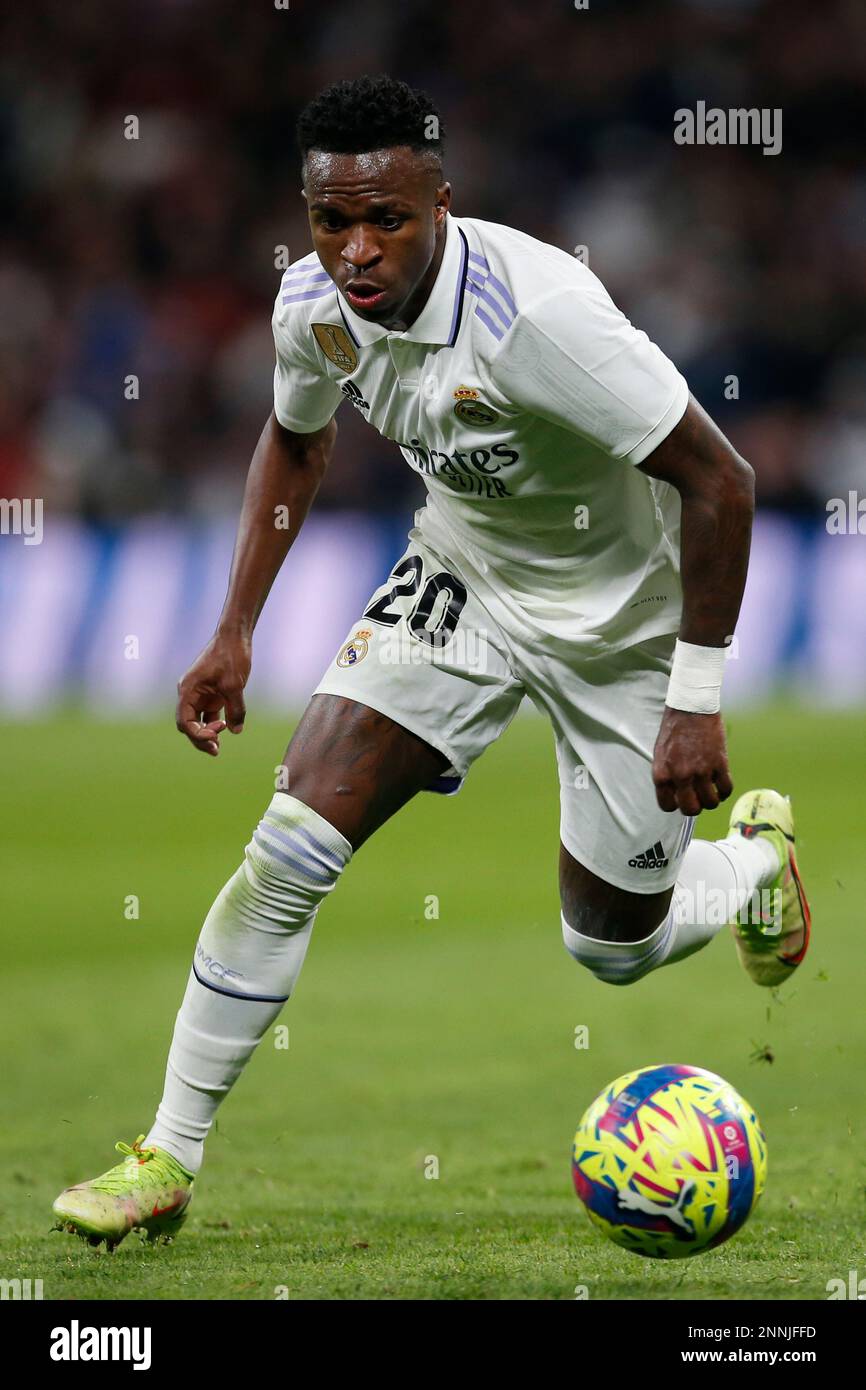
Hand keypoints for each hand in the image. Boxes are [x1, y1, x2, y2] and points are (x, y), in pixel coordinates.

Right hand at [175, 630, 251, 755]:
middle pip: (189, 724)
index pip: (184, 720)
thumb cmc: (231, 656)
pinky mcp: (212, 694)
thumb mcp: (234, 685)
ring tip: (217, 748)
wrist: (235, 637)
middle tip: (216, 750)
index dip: (197, 733)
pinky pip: (210, 714)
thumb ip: (236, 709)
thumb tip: (236, 731)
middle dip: (200, 738)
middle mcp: (190, 694)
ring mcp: (200, 694)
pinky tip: (227, 730)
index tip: (215, 736)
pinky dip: (215, 724)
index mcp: (188, 690)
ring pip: (199, 721)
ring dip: (207, 734)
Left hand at [652, 707, 732, 814]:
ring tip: (711, 792)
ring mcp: (701, 771)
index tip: (681, 798)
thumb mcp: (661, 754)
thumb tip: (677, 795)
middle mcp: (680, 776)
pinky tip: (721, 786)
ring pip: (710, 803)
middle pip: (690, 809)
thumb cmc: (674, 729)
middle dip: (695, 807)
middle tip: (698, 799)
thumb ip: (667, 776)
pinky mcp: (719, 764)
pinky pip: (726, 789)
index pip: (667, 806)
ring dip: (712, 801)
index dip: (676, 805)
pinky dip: (725, 792)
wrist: (691, 708)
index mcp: (661, 774)